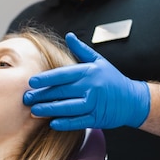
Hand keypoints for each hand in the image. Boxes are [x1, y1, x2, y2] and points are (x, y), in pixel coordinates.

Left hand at [23, 32, 149, 129]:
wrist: (132, 100)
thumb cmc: (112, 79)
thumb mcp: (99, 61)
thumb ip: (81, 50)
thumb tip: (69, 35)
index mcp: (89, 72)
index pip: (63, 75)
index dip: (46, 79)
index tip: (31, 82)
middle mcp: (91, 87)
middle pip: (62, 92)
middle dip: (42, 95)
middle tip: (26, 98)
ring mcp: (94, 104)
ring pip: (68, 107)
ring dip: (50, 110)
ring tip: (34, 111)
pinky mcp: (97, 118)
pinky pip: (78, 121)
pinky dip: (65, 123)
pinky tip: (53, 123)